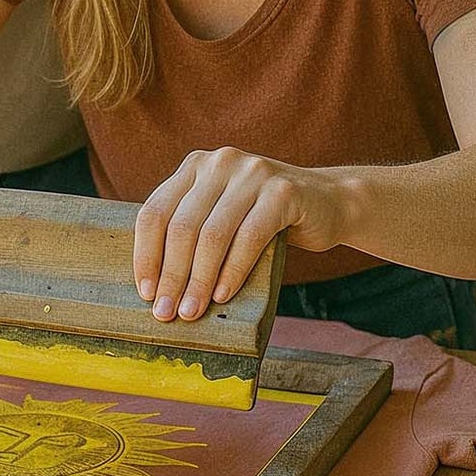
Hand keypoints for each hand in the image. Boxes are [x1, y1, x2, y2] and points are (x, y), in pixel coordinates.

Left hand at [132, 147, 340, 322]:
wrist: (330, 203)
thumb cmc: (266, 219)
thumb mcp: (222, 213)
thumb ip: (192, 230)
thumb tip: (154, 288)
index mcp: (195, 166)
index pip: (155, 211)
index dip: (146, 255)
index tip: (145, 293)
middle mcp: (220, 162)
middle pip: (182, 226)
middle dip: (171, 275)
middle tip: (166, 312)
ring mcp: (252, 173)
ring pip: (212, 234)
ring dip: (199, 280)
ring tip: (192, 311)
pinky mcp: (283, 191)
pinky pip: (249, 237)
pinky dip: (233, 271)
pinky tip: (224, 295)